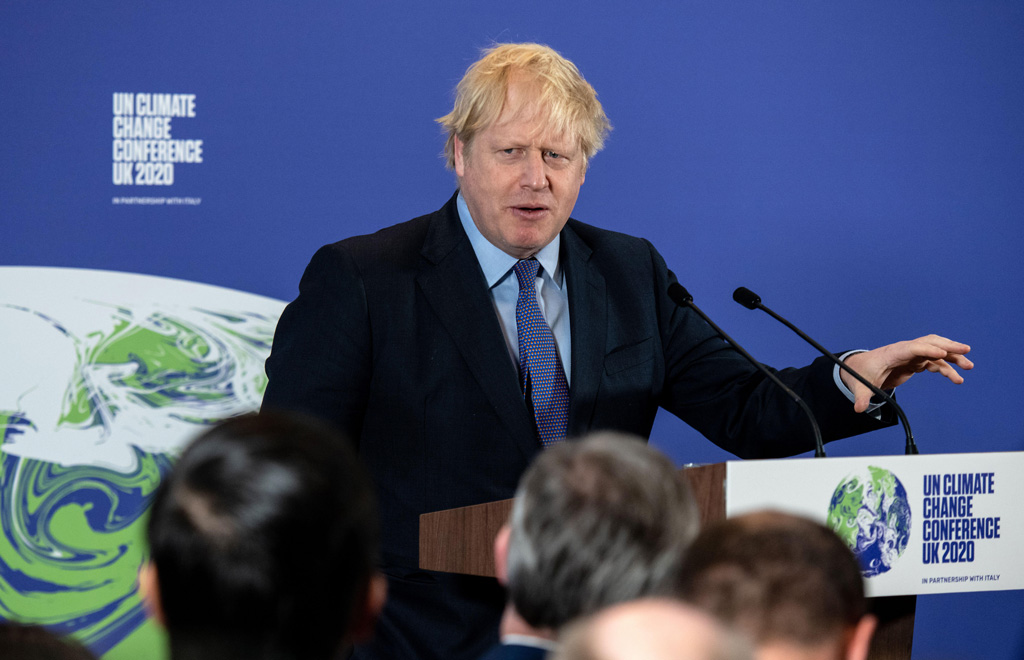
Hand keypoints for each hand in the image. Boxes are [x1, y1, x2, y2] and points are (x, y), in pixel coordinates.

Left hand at [842, 334, 972, 412]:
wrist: (861, 368)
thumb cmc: (860, 373)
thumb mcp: (860, 386)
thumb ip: (861, 396)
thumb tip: (858, 408)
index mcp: (892, 353)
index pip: (912, 348)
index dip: (927, 349)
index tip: (942, 353)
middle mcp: (904, 351)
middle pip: (929, 343)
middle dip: (947, 345)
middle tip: (966, 351)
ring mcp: (911, 355)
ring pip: (936, 352)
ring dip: (952, 357)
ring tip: (969, 366)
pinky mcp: (915, 362)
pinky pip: (934, 362)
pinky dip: (946, 368)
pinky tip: (956, 378)